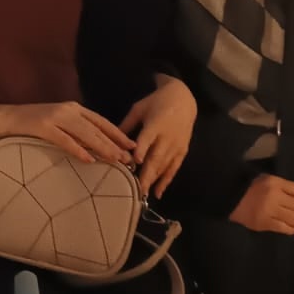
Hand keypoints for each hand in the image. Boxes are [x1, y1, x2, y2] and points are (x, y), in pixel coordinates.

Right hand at [0, 101, 133, 164]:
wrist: (4, 118)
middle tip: (128, 158)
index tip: (131, 145)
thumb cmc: (32, 124)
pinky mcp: (42, 127)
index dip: (117, 133)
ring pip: (84, 133)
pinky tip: (88, 159)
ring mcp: (55, 118)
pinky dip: (77, 149)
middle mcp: (68, 110)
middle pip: (96, 128)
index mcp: (73, 108)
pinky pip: (64, 140)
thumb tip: (96, 148)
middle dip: (114, 143)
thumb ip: (76, 132)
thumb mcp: (58, 124)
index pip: (101, 121)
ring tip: (115, 160)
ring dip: (102, 147)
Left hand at [121, 79, 196, 197]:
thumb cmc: (156, 102)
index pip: (147, 138)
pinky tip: (158, 193)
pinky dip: (166, 181)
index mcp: (155, 124)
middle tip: (137, 190)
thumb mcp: (139, 108)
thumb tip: (110, 140)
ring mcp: (176, 145)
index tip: (136, 162)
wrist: (184, 99)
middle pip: (157, 157)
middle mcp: (167, 136)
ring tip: (143, 194)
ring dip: (154, 180)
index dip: (142, 150)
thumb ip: (126, 124)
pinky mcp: (182, 151)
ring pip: (164, 165)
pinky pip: (174, 168)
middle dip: (147, 174)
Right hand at [229, 174, 293, 234]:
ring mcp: (269, 210)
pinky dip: (290, 230)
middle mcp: (275, 195)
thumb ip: (281, 187)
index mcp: (276, 183)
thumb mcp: (266, 180)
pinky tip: (290, 230)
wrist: (230, 197)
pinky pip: (283, 228)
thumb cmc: (249, 188)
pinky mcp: (264, 222)